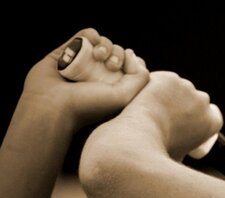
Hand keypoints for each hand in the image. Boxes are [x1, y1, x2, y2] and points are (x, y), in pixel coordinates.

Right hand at [20, 28, 149, 134]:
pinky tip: (90, 45)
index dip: (133, 63)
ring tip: (98, 56)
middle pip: (118, 52)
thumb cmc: (89, 105)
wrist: (53, 105)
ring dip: (106, 45)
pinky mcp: (68, 51)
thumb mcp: (124, 97)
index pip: (130, 66)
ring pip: (103, 43)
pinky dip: (92, 35)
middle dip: (118, 54)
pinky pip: (86, 35)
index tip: (126, 70)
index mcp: (113, 87)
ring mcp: (83, 62)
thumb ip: (140, 77)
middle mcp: (98, 75)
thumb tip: (132, 53)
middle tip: (111, 66)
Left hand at [121, 71, 222, 159]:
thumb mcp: (182, 161)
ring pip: (180, 89)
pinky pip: (164, 81)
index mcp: (211, 122)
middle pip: (197, 100)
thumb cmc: (157, 158)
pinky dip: (157, 87)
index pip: (214, 115)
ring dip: (171, 95)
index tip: (189, 123)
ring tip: (152, 108)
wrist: (137, 141)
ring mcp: (186, 88)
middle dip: (185, 106)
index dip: (202, 119)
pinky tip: (146, 98)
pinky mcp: (169, 79)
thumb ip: (191, 156)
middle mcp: (203, 102)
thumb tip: (190, 166)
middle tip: (165, 116)